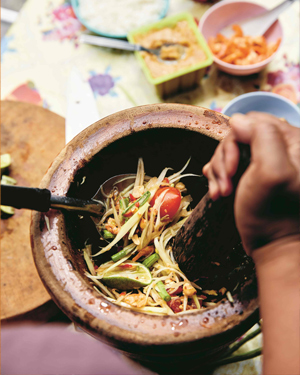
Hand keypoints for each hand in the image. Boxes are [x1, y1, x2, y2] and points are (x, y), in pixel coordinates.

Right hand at [203, 112, 299, 254]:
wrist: (274, 248)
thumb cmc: (274, 215)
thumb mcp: (271, 172)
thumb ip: (262, 137)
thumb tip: (239, 119)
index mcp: (292, 142)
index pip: (254, 121)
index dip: (236, 140)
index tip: (234, 168)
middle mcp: (280, 149)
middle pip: (238, 135)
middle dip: (226, 160)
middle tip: (226, 184)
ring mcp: (265, 162)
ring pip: (229, 150)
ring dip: (220, 172)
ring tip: (221, 192)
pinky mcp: (252, 174)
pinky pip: (227, 164)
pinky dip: (219, 177)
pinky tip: (219, 192)